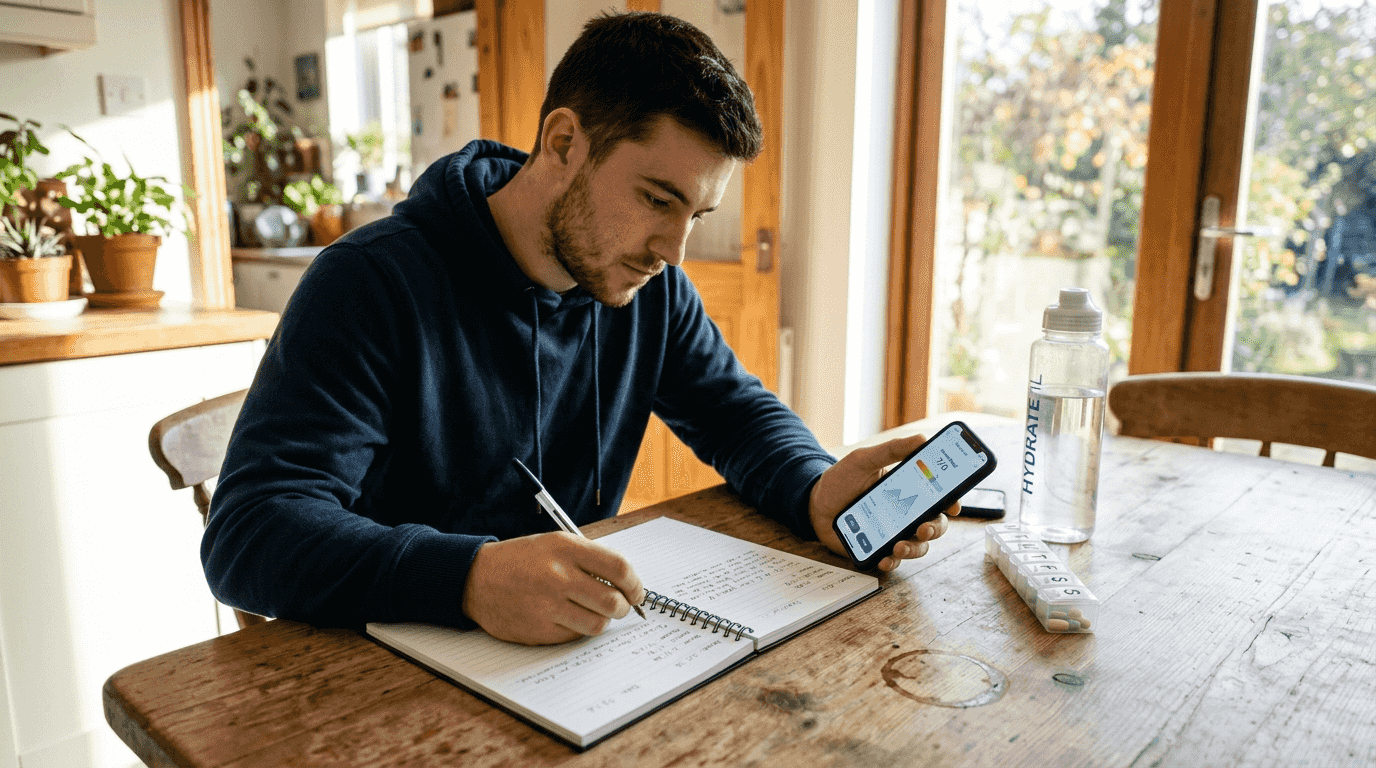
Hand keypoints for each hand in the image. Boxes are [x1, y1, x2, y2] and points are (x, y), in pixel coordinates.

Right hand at [462, 532, 645, 644]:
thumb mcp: (555, 544)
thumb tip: (627, 582)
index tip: (636, 591)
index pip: (619, 568)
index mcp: (566, 549)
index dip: (636, 583)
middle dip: (624, 607)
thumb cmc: (521, 560)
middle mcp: (558, 576)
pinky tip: (568, 618)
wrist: (476, 579)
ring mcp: (548, 605)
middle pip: (614, 601)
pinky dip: (579, 629)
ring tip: (592, 612)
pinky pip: (575, 635)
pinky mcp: (539, 629)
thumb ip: (589, 559)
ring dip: (602, 620)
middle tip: (620, 606)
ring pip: (598, 623)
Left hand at [809, 433, 959, 571]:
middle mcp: (906, 513)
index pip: (939, 497)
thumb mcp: (864, 460)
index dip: (952, 502)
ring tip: (900, 546)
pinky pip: (892, 560)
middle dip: (934, 529)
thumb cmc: (842, 479)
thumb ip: (891, 450)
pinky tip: (885, 560)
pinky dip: (892, 562)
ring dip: (914, 548)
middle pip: (934, 524)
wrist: (814, 503)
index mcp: (908, 490)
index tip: (954, 505)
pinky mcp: (878, 548)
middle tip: (923, 528)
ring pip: (918, 546)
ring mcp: (893, 532)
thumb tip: (921, 438)